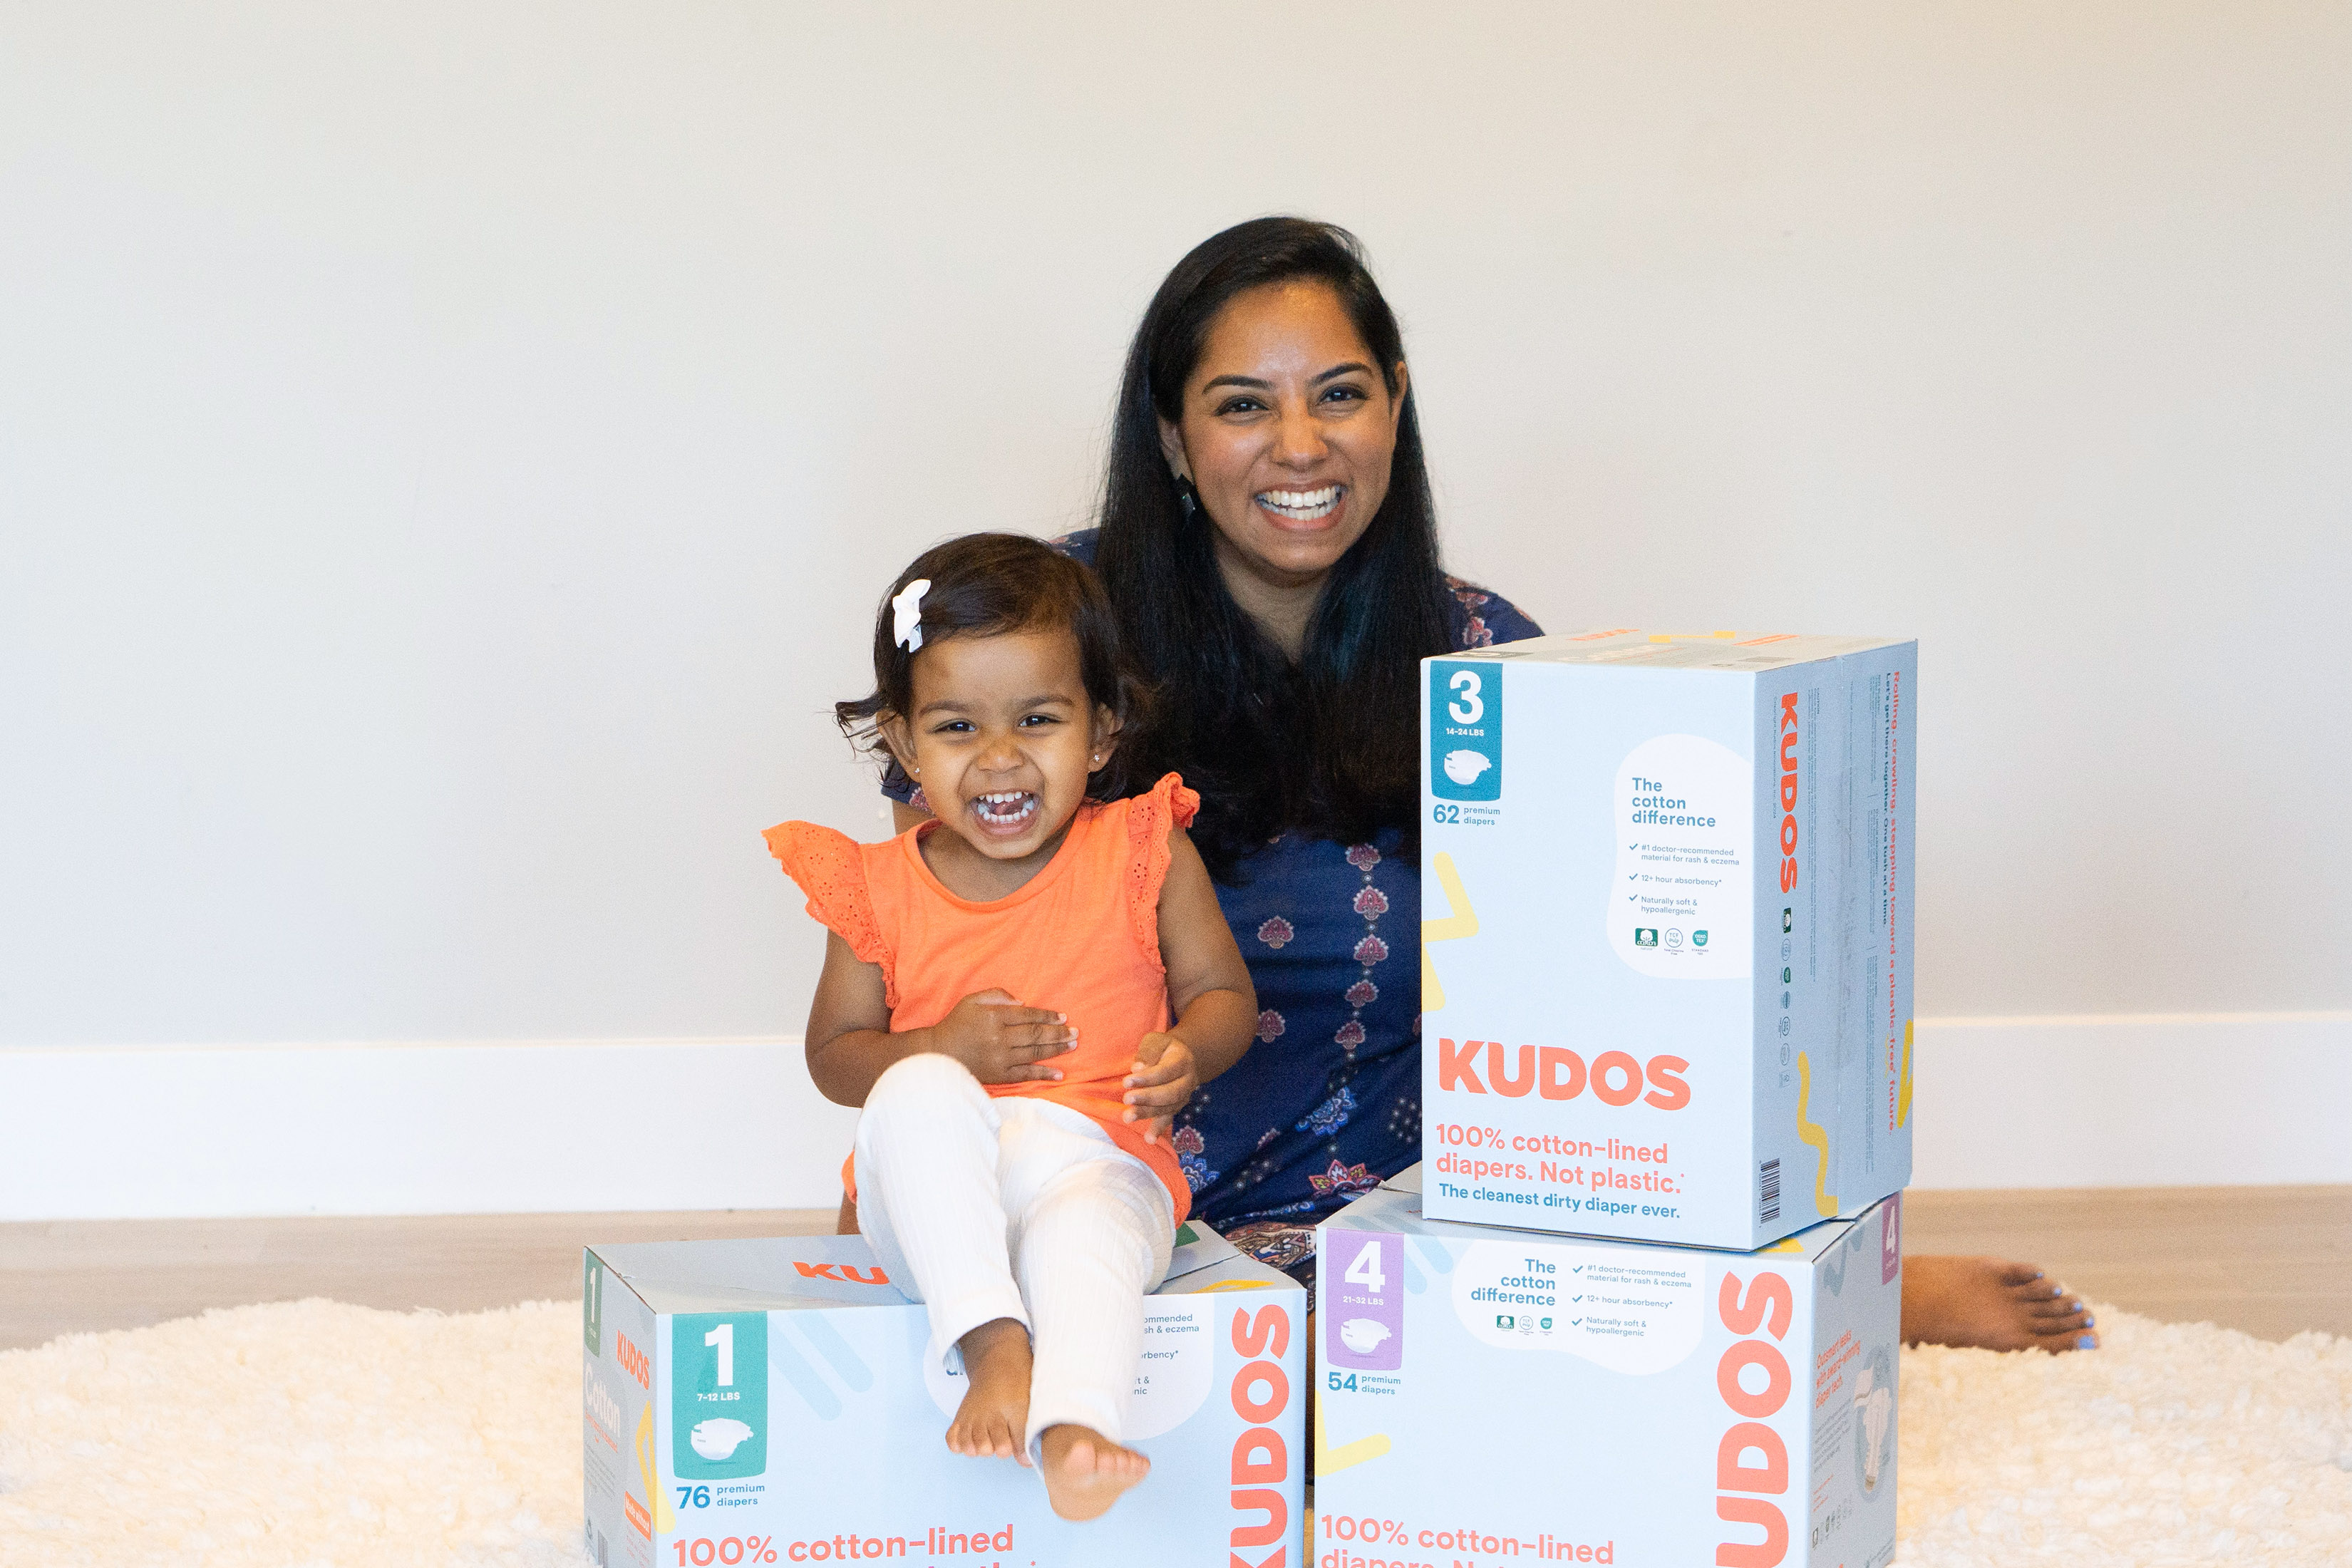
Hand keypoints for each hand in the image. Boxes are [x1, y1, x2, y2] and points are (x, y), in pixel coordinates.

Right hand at [927, 988, 1076, 1085]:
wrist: (938, 1053)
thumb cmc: (957, 1023)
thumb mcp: (972, 1001)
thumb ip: (997, 995)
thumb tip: (1022, 1002)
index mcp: (994, 1016)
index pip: (1028, 1015)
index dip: (1048, 1016)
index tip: (1063, 1017)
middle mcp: (1000, 1037)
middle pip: (1036, 1034)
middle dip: (1058, 1033)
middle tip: (1076, 1032)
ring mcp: (1001, 1058)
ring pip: (1035, 1053)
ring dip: (1057, 1049)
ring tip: (1072, 1045)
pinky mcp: (999, 1075)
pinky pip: (1026, 1074)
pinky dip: (1044, 1074)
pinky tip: (1059, 1074)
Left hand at [1122, 1032, 1196, 1144]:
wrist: (1179, 1058)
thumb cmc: (1162, 1049)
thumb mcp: (1155, 1041)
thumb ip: (1148, 1052)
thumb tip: (1138, 1068)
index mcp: (1183, 1060)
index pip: (1166, 1071)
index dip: (1147, 1078)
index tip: (1126, 1081)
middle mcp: (1187, 1080)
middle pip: (1170, 1092)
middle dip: (1147, 1097)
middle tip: (1126, 1099)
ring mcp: (1184, 1096)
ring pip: (1168, 1107)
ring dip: (1148, 1113)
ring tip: (1128, 1116)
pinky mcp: (1176, 1107)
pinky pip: (1168, 1118)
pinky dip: (1159, 1129)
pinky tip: (1148, 1139)